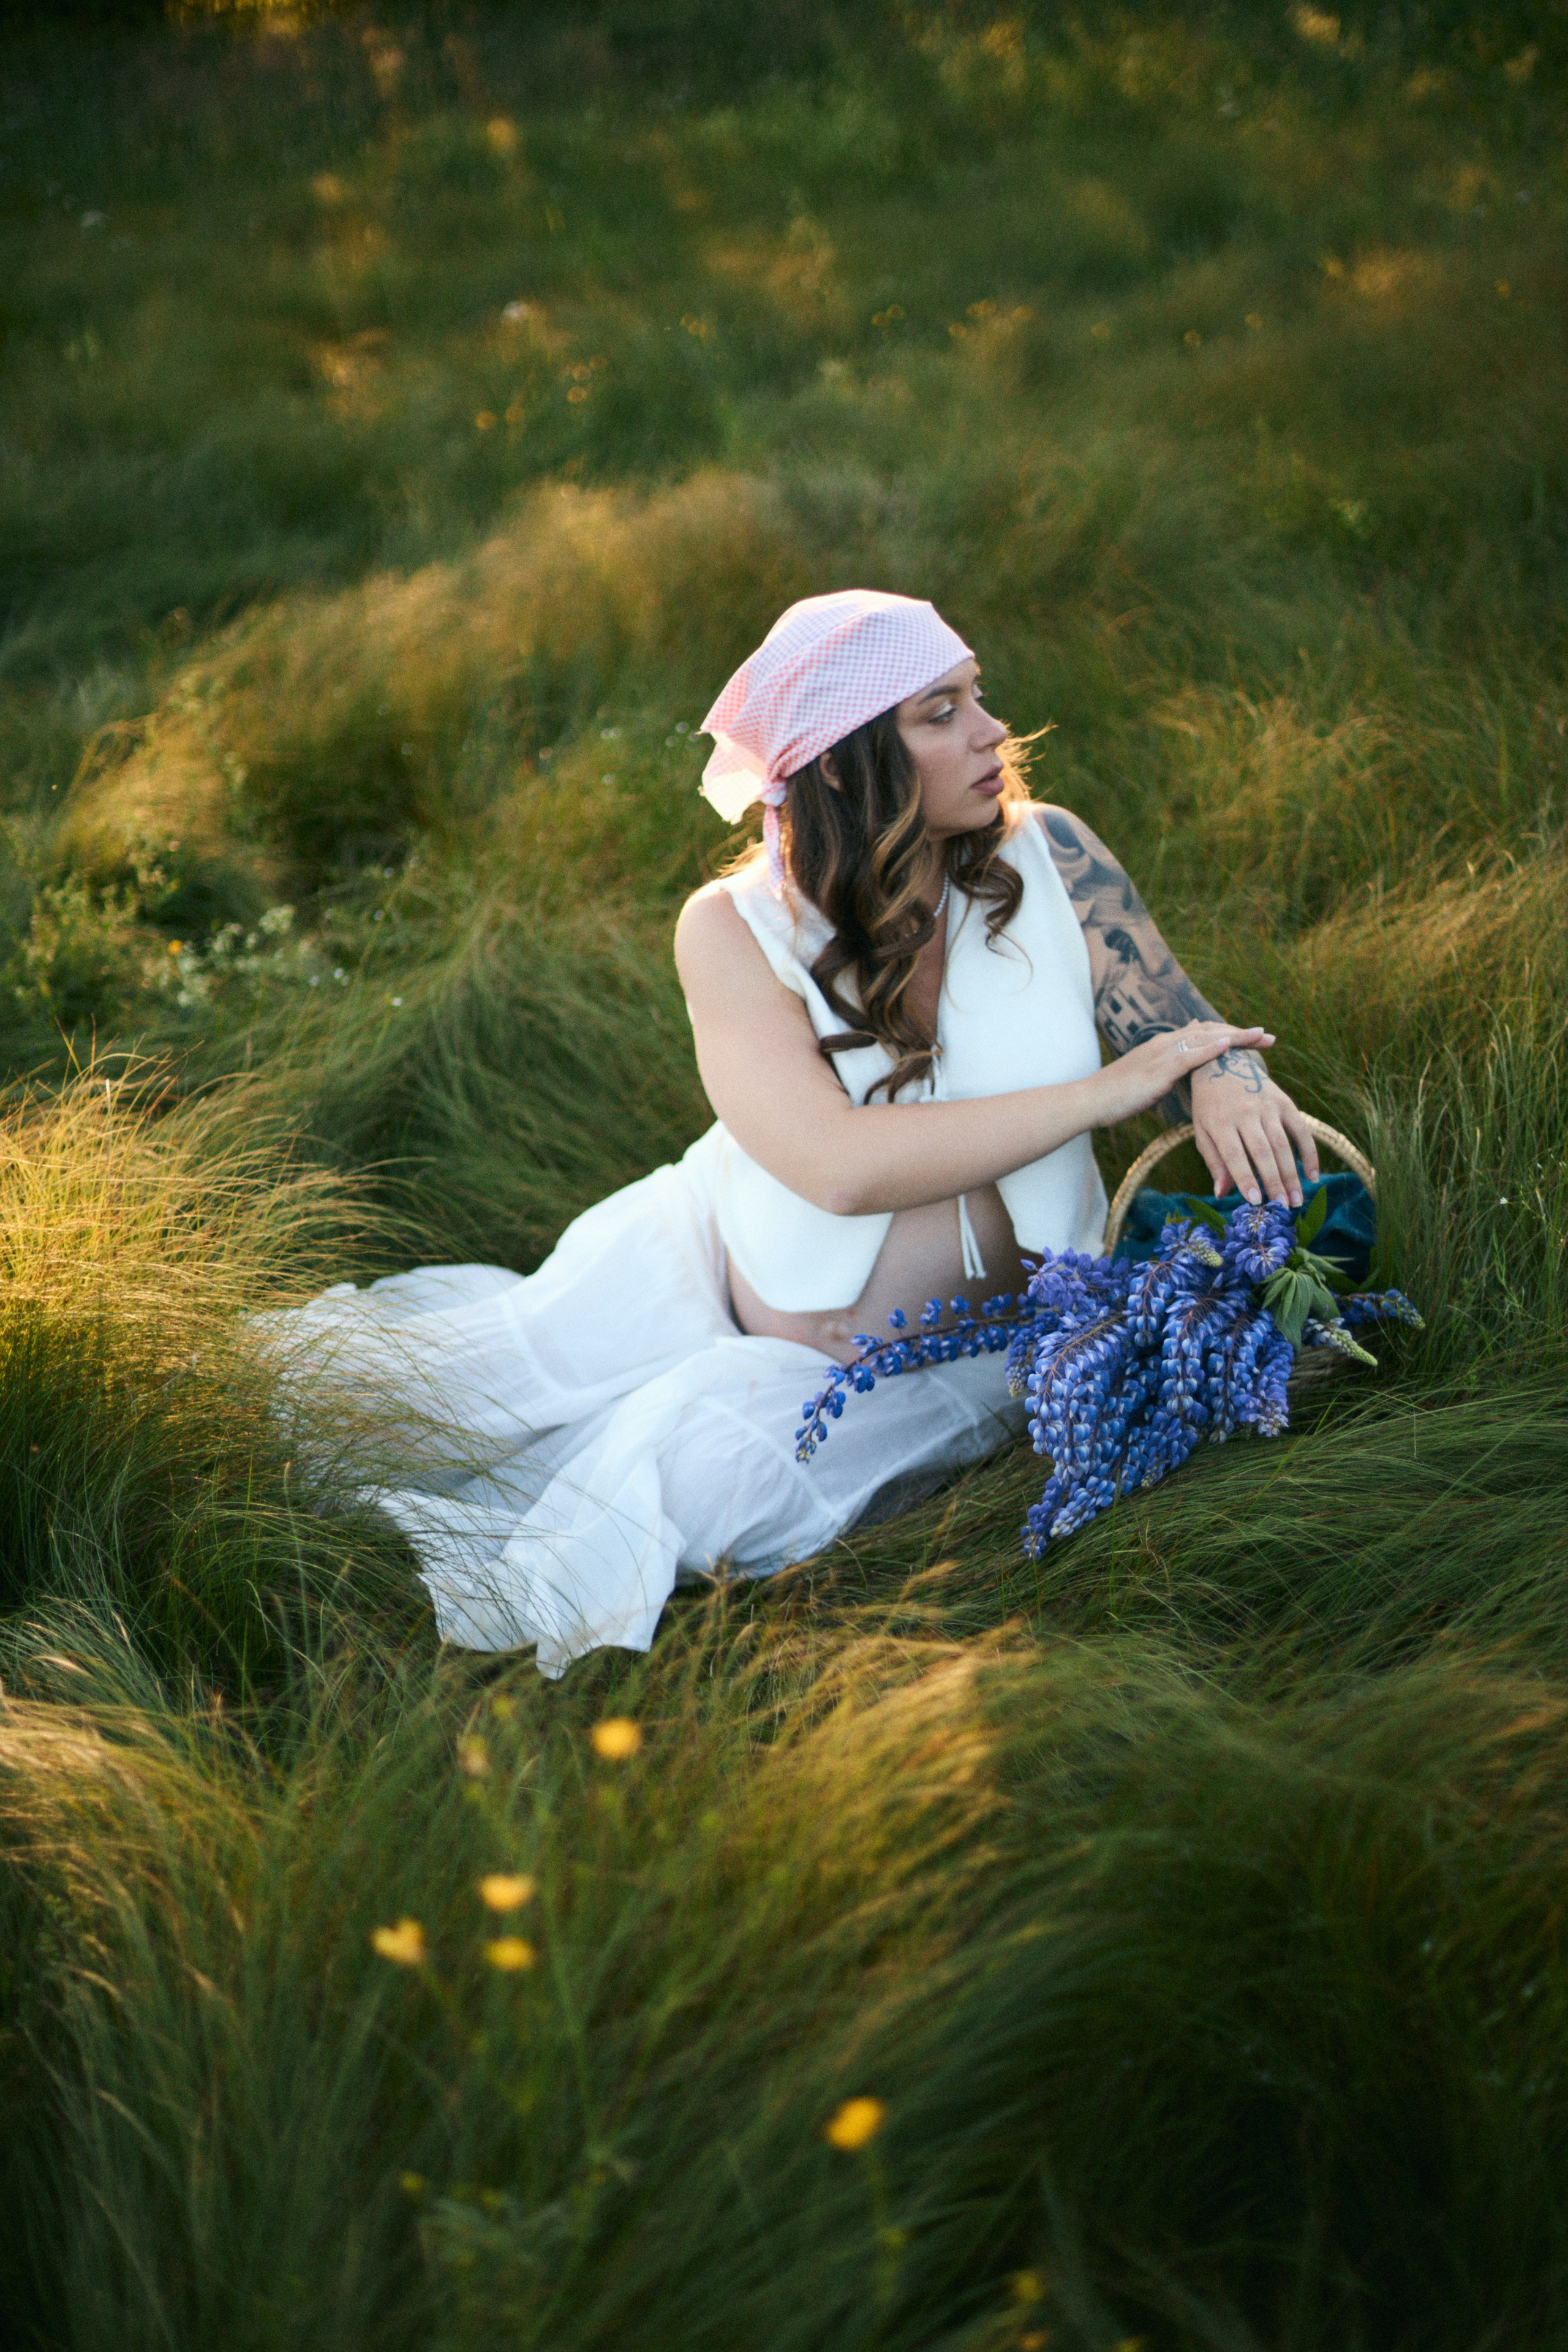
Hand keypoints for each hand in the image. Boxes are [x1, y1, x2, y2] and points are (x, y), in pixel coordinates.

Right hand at [1093, 1022, 1274, 1128]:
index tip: (1253, 1038)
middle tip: (1268, 1037)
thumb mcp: (1146, 1078)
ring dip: (1235, 1036)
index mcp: (1163, 1047)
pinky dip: (1211, 1048)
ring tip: (1260, 1037)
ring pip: (1205, 1038)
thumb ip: (1166, 1069)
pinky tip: (1229, 1044)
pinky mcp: (1158, 1070)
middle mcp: (1165, 1044)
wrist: (1089, 1100)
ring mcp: (1161, 1055)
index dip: (1230, 1034)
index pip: (1203, 1033)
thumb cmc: (1116, 1096)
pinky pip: (1189, 1056)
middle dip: (1240, 1033)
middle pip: (1210, 1031)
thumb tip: (1184, 1066)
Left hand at [1189, 1048, 1320, 1208]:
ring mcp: (1266, 1106)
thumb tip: (1222, 1193)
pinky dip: (1309, 1153)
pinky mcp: (1283, 1101)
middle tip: (1282, 1208)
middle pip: (1262, 1152)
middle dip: (1273, 1182)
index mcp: (1219, 1121)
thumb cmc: (1210, 1106)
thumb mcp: (1203, 1131)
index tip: (1255, 1201)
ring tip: (1296, 1200)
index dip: (1245, 1178)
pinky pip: (1301, 1130)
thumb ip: (1214, 1161)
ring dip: (1291, 1174)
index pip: (1234, 1154)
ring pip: (1283, 1144)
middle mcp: (1244, 1112)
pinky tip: (1312, 1176)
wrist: (1223, 1063)